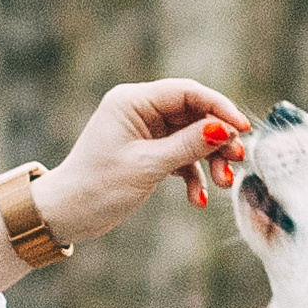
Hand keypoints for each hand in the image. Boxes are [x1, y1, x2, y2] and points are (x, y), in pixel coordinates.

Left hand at [0, 80, 253, 288]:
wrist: (65, 215)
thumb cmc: (97, 187)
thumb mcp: (147, 166)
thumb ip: (188, 145)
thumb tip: (225, 128)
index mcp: (132, 101)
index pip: (187, 92)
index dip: (219, 107)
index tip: (243, 129)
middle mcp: (139, 110)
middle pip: (194, 114)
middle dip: (218, 139)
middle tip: (237, 161)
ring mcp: (144, 131)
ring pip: (191, 137)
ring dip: (209, 160)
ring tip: (224, 184)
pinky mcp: (147, 152)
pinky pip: (180, 157)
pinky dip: (192, 176)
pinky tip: (199, 200)